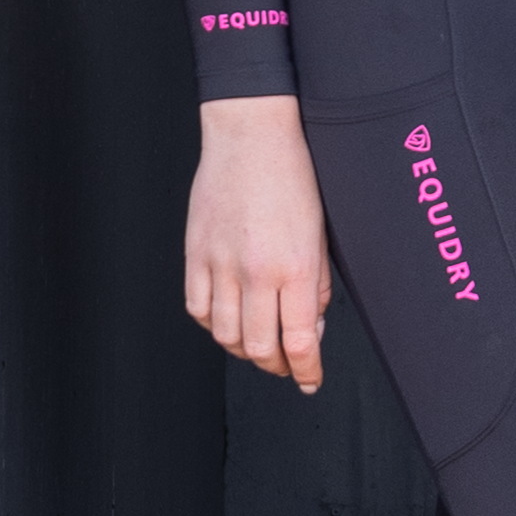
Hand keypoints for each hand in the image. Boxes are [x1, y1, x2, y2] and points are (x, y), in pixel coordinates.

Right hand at [186, 94, 331, 393]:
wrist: (250, 134)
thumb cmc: (293, 176)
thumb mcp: (320, 232)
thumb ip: (316, 284)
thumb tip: (310, 328)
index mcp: (295, 265)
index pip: (299, 341)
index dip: (307, 371)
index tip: (311, 380)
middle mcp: (255, 271)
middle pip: (260, 348)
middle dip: (278, 367)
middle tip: (289, 365)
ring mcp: (220, 264)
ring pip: (225, 336)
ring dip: (245, 350)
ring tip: (260, 344)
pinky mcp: (194, 255)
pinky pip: (198, 309)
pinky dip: (213, 323)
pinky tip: (228, 317)